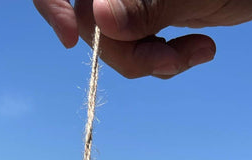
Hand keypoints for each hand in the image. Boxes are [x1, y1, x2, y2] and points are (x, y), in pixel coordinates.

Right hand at [32, 0, 251, 77]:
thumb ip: (144, 5)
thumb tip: (98, 19)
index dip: (52, 5)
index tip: (73, 40)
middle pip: (88, 19)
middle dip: (126, 51)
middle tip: (172, 63)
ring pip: (110, 42)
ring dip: (149, 61)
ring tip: (197, 55)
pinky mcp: (143, 16)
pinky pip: (132, 49)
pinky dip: (160, 61)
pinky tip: (198, 52)